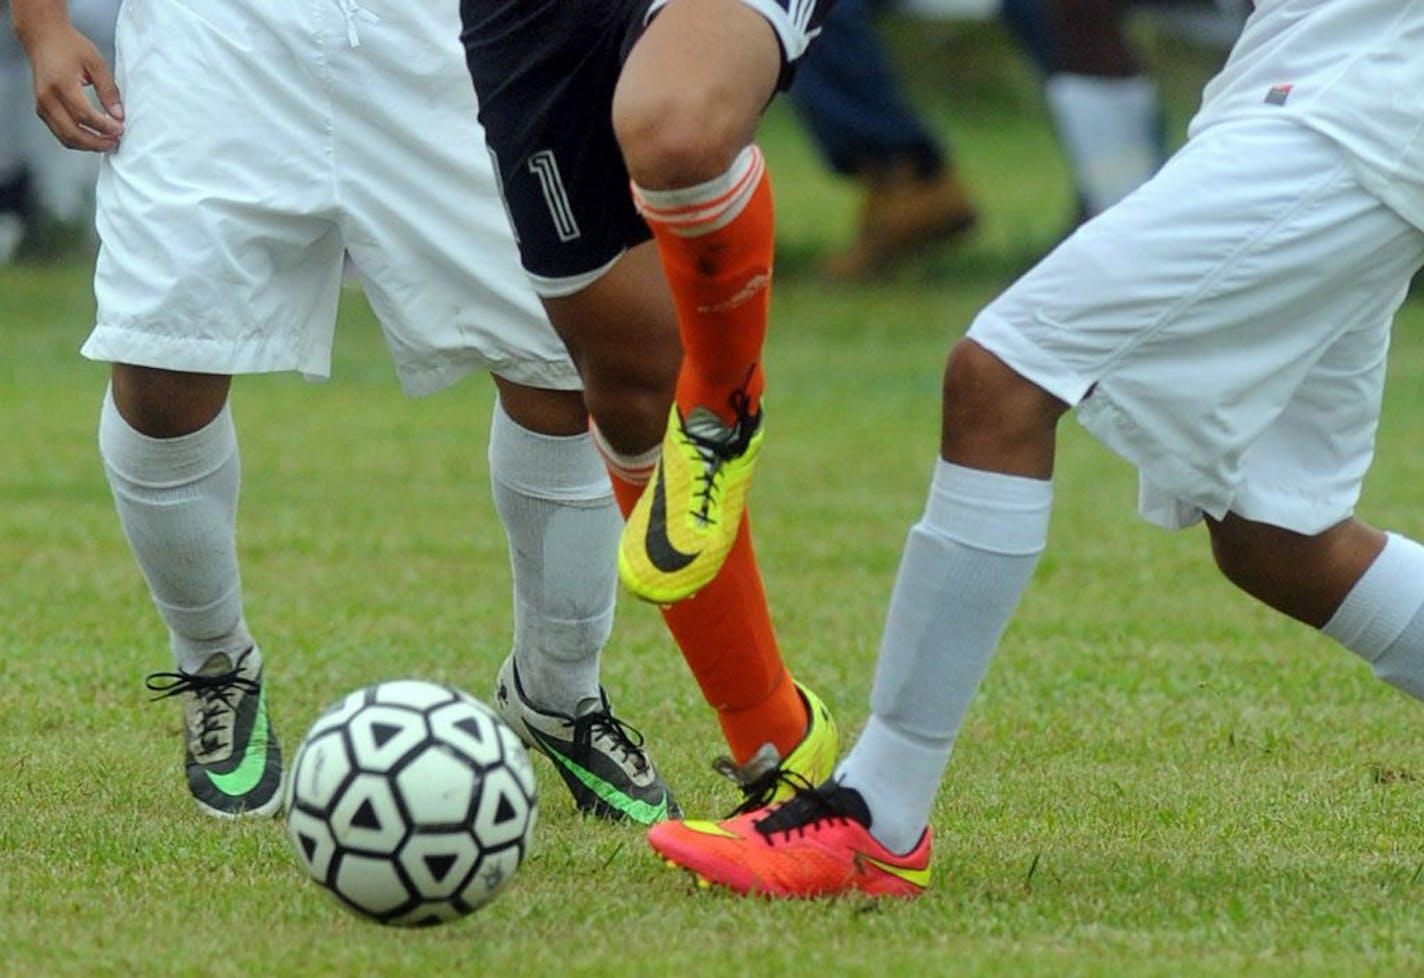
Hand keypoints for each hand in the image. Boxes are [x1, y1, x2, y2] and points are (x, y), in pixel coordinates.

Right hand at [20, 18, 123, 151]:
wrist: (43, 37)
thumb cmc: (69, 46)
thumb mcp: (96, 63)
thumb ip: (108, 91)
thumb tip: (118, 115)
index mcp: (61, 85)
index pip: (85, 116)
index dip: (104, 127)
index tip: (121, 129)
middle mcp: (47, 98)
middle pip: (73, 133)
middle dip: (97, 143)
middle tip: (116, 142)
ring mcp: (42, 105)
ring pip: (65, 138)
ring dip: (88, 146)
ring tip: (107, 143)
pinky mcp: (42, 109)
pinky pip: (59, 132)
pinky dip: (77, 140)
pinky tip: (93, 137)